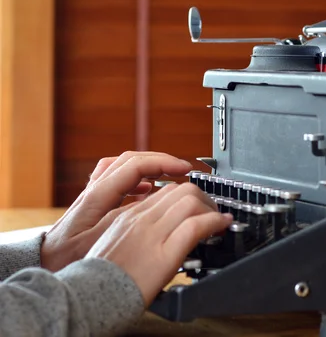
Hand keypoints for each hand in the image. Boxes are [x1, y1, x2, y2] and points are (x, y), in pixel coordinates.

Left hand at [41, 151, 193, 271]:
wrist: (45, 262)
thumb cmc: (67, 257)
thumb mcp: (98, 241)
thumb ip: (122, 220)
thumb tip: (151, 203)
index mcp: (98, 195)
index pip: (136, 166)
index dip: (163, 163)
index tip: (183, 169)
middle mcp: (96, 188)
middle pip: (133, 160)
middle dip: (161, 160)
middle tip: (183, 169)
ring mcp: (96, 192)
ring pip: (126, 166)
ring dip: (150, 166)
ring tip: (169, 174)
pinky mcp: (97, 201)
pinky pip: (121, 178)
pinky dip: (139, 178)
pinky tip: (148, 190)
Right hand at [86, 182, 232, 306]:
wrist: (87, 297)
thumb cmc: (99, 278)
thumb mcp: (111, 244)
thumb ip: (131, 231)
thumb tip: (155, 229)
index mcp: (127, 216)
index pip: (165, 192)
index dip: (186, 195)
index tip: (196, 204)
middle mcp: (140, 219)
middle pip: (181, 190)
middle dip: (203, 197)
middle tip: (212, 210)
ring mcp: (152, 234)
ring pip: (190, 202)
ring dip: (211, 207)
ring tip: (218, 219)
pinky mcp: (164, 253)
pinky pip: (195, 226)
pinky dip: (215, 221)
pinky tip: (222, 225)